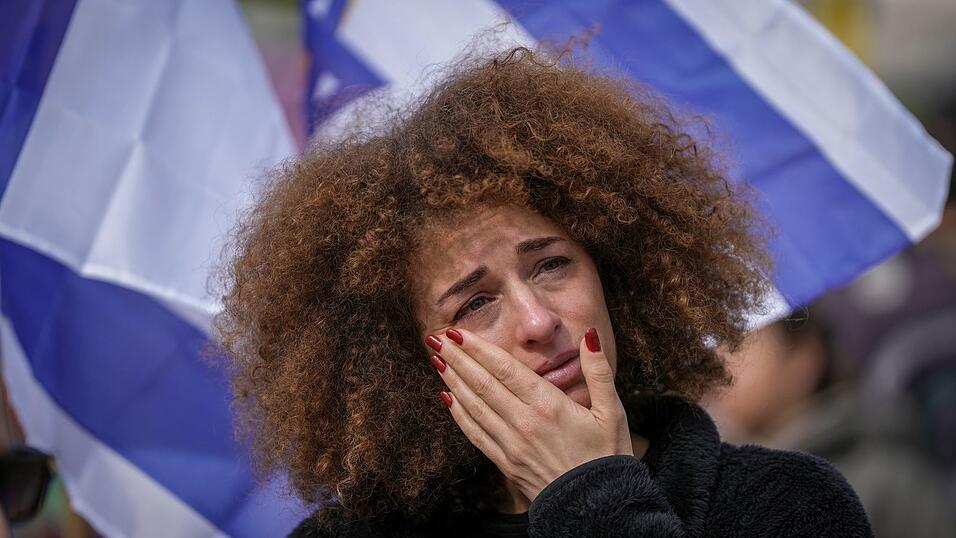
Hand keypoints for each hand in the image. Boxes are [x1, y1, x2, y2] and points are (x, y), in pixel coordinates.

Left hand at [424, 327, 633, 502]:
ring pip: (474, 406)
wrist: (598, 508)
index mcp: (548, 405)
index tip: (458, 332)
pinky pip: (475, 434)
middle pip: (482, 384)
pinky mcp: (505, 463)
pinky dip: (459, 414)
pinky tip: (447, 398)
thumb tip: (589, 335)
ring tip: (437, 359)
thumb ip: (599, 371)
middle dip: (457, 358)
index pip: (505, 369)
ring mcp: (511, 444)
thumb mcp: (612, 411)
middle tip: (436, 338)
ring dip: (453, 381)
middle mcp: (524, 423)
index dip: (478, 349)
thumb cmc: (608, 457)